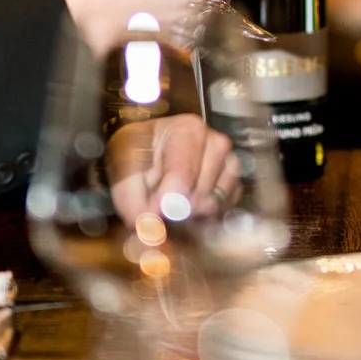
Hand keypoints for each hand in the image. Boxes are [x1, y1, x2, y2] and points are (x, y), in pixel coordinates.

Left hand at [106, 113, 243, 223]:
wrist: (148, 153)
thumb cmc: (138, 157)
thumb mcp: (124, 172)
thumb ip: (133, 201)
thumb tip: (150, 228)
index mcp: (188, 130)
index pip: (182, 178)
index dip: (163, 203)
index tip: (148, 212)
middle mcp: (215, 142)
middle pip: (200, 193)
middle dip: (177, 208)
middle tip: (158, 205)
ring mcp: (230, 162)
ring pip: (214, 203)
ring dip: (191, 212)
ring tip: (174, 202)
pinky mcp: (236, 182)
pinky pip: (225, 208)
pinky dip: (206, 214)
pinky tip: (189, 205)